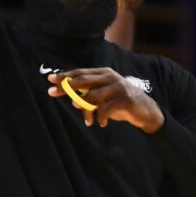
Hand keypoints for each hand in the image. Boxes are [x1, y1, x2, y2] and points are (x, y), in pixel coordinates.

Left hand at [46, 68, 164, 131]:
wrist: (145, 110)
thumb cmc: (120, 101)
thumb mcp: (104, 94)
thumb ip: (89, 91)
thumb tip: (67, 93)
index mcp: (104, 73)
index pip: (81, 72)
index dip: (65, 75)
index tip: (50, 79)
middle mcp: (110, 77)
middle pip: (83, 80)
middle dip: (66, 87)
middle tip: (52, 93)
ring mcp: (118, 87)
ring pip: (92, 97)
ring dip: (84, 109)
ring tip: (87, 119)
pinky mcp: (125, 99)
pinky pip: (105, 110)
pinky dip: (100, 118)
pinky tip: (101, 123)